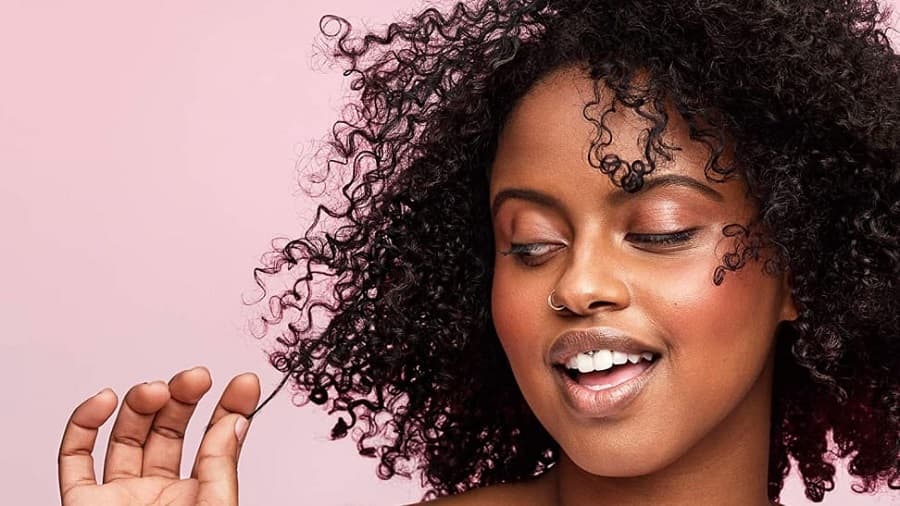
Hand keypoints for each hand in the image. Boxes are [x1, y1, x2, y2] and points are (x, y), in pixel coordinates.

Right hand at [58, 367, 260, 505]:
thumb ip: (221, 469)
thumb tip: (235, 422)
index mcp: (199, 499)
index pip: (217, 443)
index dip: (230, 409)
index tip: (244, 382)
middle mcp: (159, 495)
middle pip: (170, 432)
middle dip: (184, 398)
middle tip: (197, 377)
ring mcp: (120, 498)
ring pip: (126, 436)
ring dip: (140, 404)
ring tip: (156, 390)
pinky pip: (75, 458)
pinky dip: (84, 423)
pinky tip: (106, 400)